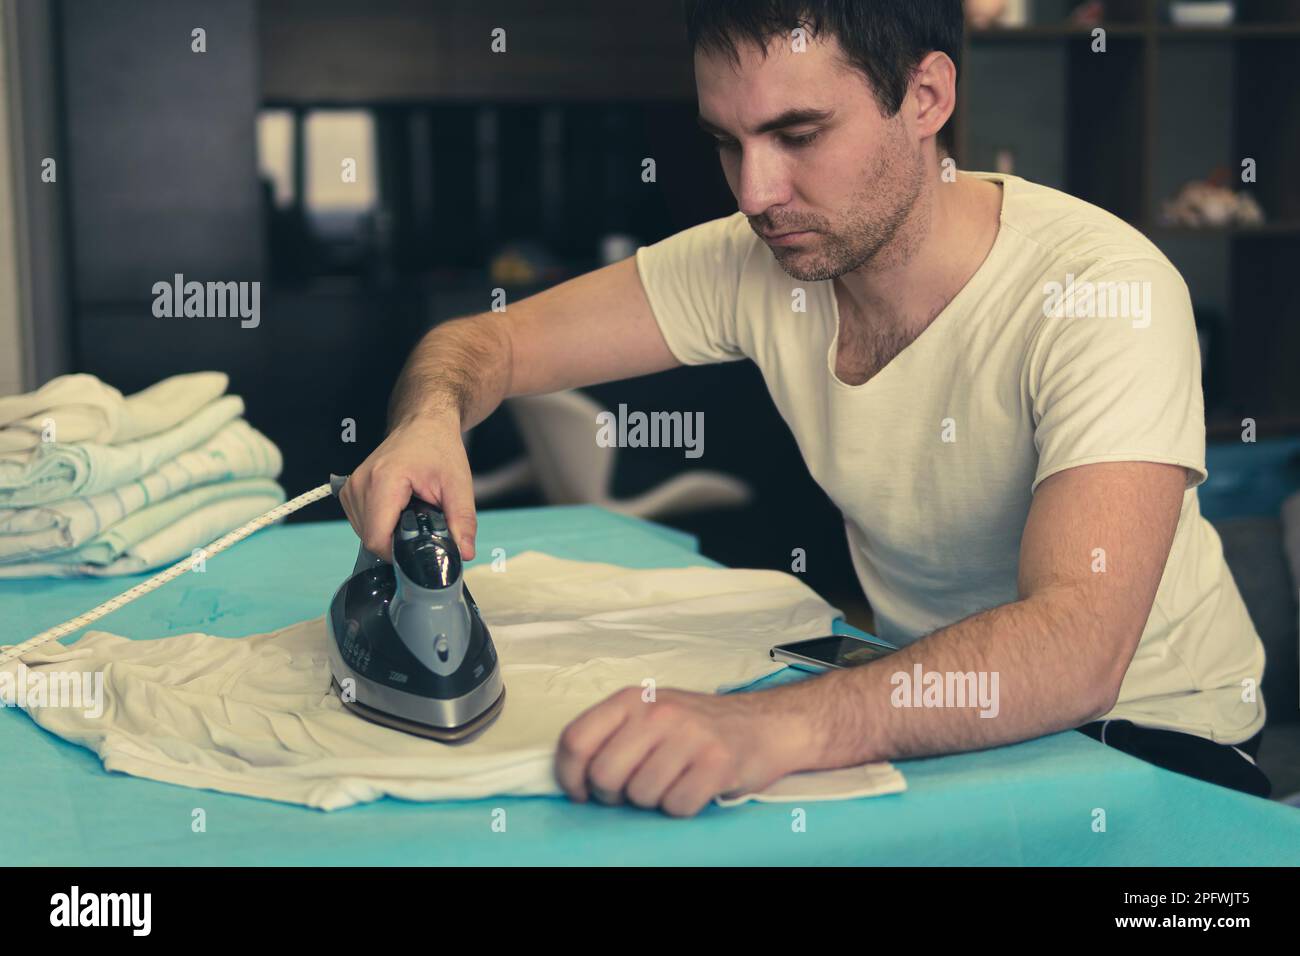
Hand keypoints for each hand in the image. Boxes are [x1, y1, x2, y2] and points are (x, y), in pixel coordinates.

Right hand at [338, 414, 477, 561]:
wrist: (423, 424)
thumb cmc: (439, 448)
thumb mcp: (458, 485)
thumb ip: (462, 521)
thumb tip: (465, 553)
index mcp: (384, 481)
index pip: (377, 538)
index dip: (399, 553)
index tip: (420, 549)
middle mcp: (360, 484)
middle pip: (371, 538)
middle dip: (398, 542)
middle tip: (423, 525)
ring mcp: (351, 487)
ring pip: (364, 533)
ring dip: (389, 533)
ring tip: (411, 513)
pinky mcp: (350, 490)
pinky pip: (361, 522)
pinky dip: (381, 524)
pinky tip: (399, 510)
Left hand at [555, 686, 806, 816]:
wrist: (764, 724)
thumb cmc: (699, 726)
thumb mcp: (650, 713)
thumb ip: (613, 734)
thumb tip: (575, 775)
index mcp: (632, 699)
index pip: (576, 739)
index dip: (570, 775)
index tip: (580, 792)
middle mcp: (658, 712)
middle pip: (604, 775)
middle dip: (614, 795)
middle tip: (634, 789)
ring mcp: (689, 736)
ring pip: (640, 795)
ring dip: (653, 800)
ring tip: (673, 781)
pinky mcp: (716, 762)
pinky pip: (676, 806)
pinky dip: (682, 807)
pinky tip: (694, 788)